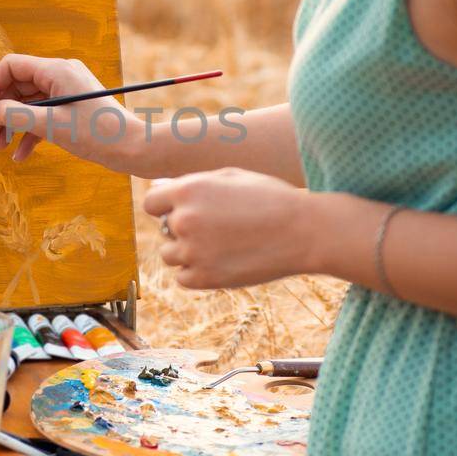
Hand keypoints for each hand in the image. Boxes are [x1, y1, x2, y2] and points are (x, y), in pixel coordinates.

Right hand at [0, 53, 144, 167]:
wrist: (133, 148)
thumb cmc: (97, 134)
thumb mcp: (52, 126)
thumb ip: (17, 116)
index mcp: (56, 70)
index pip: (11, 67)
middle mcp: (60, 75)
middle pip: (17, 86)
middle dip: (0, 112)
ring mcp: (67, 92)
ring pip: (27, 103)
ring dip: (12, 125)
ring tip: (0, 149)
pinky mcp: (72, 108)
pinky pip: (42, 116)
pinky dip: (29, 133)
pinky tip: (20, 155)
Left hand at [143, 167, 319, 287]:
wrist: (304, 231)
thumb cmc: (269, 197)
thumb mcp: (230, 176)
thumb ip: (191, 183)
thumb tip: (158, 188)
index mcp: (188, 190)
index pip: (152, 203)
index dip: (168, 206)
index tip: (188, 210)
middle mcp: (184, 220)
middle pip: (164, 229)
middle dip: (183, 228)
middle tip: (219, 227)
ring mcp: (193, 252)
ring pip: (171, 255)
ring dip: (188, 251)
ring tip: (223, 244)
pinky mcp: (205, 279)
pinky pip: (183, 278)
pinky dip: (198, 272)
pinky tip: (223, 260)